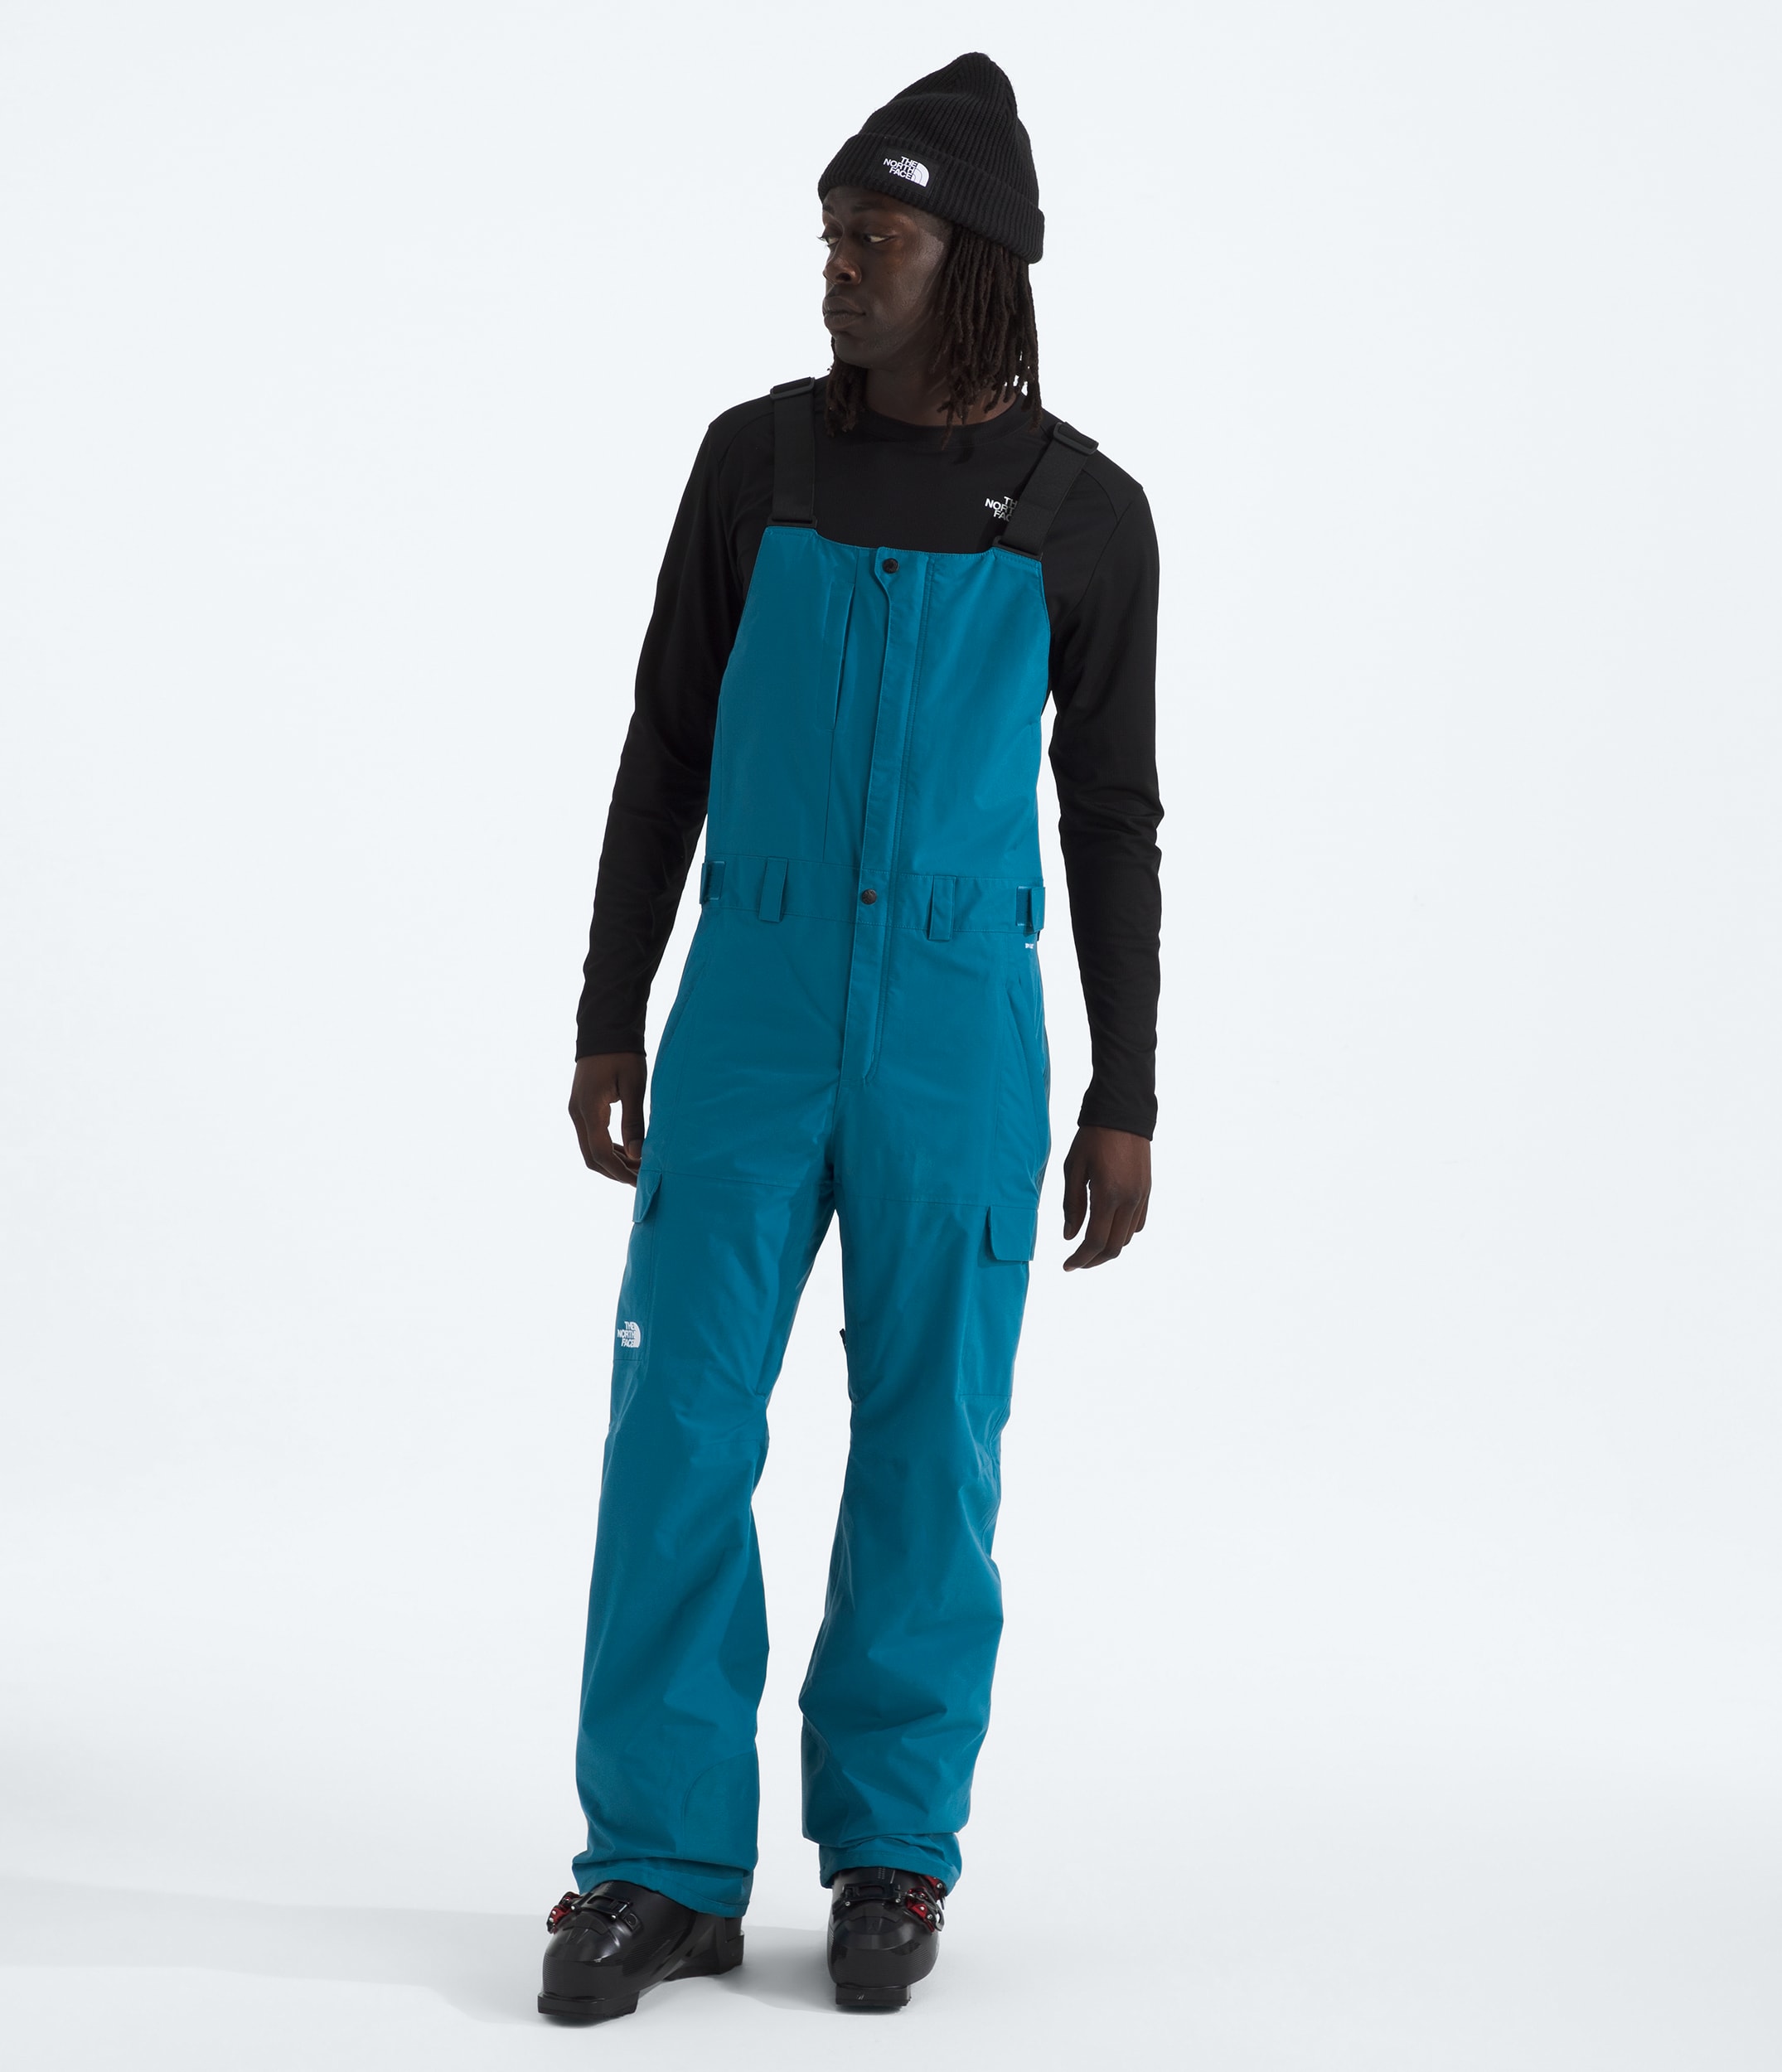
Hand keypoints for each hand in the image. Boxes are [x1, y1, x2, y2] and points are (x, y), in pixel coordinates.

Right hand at [569, 1053, 646, 1184]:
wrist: (604, 1029)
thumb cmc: (622, 1055)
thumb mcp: (633, 1087)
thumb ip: (634, 1122)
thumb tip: (638, 1155)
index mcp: (589, 1110)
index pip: (601, 1154)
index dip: (621, 1172)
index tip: (641, 1181)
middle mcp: (577, 1114)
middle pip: (592, 1158)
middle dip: (616, 1172)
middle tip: (642, 1178)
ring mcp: (577, 1111)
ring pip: (590, 1150)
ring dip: (613, 1162)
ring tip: (638, 1167)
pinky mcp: (581, 1108)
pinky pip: (591, 1137)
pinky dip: (608, 1149)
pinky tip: (628, 1152)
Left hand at [1061, 1125, 1150, 1269]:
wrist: (1123, 1114)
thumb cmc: (1092, 1138)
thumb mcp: (1073, 1168)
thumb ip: (1072, 1205)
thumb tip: (1070, 1236)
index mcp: (1107, 1195)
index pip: (1095, 1241)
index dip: (1081, 1258)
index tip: (1067, 1265)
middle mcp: (1129, 1200)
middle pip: (1114, 1247)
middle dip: (1094, 1260)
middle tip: (1077, 1262)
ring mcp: (1141, 1197)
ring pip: (1126, 1238)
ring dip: (1108, 1248)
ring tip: (1089, 1246)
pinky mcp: (1147, 1191)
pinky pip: (1137, 1223)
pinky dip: (1122, 1233)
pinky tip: (1107, 1228)